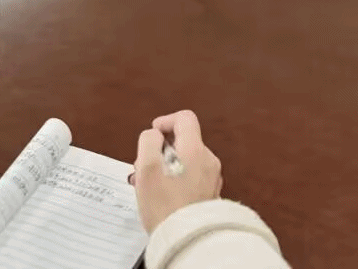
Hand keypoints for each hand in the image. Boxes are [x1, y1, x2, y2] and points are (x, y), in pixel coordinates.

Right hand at [133, 110, 223, 234]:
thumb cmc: (165, 206)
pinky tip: (163, 197)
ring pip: (187, 162)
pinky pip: (193, 178)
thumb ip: (149, 142)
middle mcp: (208, 160)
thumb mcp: (147, 167)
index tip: (153, 135)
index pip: (184, 118)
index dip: (165, 122)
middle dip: (162, 151)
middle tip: (145, 167)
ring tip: (150, 186)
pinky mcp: (210, 194)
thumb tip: (154, 135)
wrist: (186, 238)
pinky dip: (178, 181)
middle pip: (184, 142)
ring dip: (168, 168)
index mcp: (195, 149)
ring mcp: (211, 178)